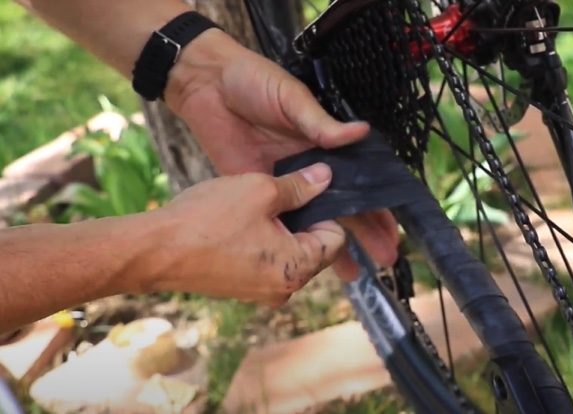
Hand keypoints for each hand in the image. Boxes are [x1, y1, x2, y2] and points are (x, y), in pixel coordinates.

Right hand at [150, 163, 342, 306]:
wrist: (153, 250)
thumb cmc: (207, 220)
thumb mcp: (260, 190)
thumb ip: (299, 186)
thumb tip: (326, 178)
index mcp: (297, 270)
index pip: (336, 239)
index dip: (326, 210)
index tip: (305, 190)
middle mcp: (285, 290)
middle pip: (314, 248)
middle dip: (301, 219)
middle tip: (275, 195)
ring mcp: (261, 293)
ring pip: (288, 253)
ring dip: (278, 228)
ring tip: (252, 207)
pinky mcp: (241, 289)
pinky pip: (265, 261)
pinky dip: (259, 241)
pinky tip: (236, 223)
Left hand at [163, 29, 397, 279]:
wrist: (206, 85)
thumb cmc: (254, 82)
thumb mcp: (292, 99)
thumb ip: (321, 124)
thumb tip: (362, 132)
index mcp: (325, 144)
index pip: (361, 179)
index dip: (379, 203)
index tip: (395, 227)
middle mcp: (310, 168)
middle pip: (345, 206)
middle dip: (366, 233)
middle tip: (385, 259)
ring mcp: (285, 182)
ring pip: (316, 220)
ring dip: (334, 246)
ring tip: (353, 275)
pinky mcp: (257, 190)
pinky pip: (282, 219)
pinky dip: (296, 241)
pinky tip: (309, 261)